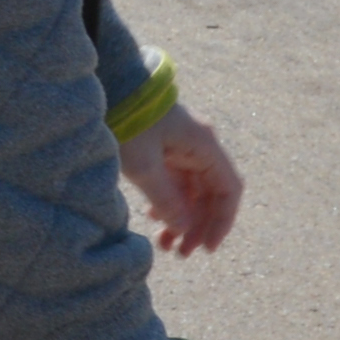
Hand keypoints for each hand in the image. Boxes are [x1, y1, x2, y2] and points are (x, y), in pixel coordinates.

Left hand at [123, 101, 242, 255]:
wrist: (110, 85)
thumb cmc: (128, 120)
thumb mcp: (143, 165)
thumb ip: (165, 199)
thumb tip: (183, 229)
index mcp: (204, 145)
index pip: (228, 189)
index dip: (223, 221)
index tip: (208, 247)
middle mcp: (199, 147)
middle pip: (211, 195)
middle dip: (198, 226)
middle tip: (181, 253)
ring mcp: (182, 148)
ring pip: (192, 193)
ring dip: (183, 220)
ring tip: (165, 245)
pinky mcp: (165, 150)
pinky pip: (176, 184)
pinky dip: (169, 204)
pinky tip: (154, 219)